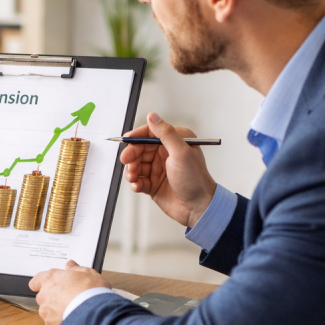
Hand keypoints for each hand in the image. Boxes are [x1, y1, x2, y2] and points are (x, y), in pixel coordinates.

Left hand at [29, 260, 110, 324]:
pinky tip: (73, 319)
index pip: (36, 281)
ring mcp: (46, 312)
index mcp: (50, 279)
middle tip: (69, 297)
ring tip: (73, 310)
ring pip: (48, 311)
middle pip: (43, 296)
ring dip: (57, 310)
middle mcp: (44, 295)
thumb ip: (76, 269)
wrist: (95, 315)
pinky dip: (61, 321)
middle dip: (53, 297)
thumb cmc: (91, 293)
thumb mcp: (88, 273)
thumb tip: (70, 265)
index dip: (43, 283)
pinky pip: (54, 322)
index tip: (51, 285)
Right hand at [119, 112, 216, 227]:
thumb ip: (166, 134)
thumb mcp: (181, 153)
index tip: (126, 141)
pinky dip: (135, 182)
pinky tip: (137, 185)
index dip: (137, 136)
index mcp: (175, 142)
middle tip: (127, 161)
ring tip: (133, 176)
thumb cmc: (195, 180)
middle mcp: (166, 153)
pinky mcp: (154, 183)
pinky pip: (138, 179)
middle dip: (132, 155)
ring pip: (137, 164)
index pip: (151, 133)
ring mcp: (159, 169)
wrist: (198, 207)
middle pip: (140, 149)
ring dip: (132, 170)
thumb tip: (153, 116)